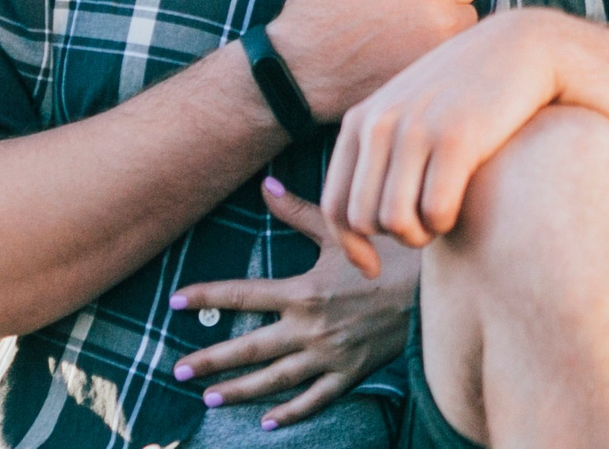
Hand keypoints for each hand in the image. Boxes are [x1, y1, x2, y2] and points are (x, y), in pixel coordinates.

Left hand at [168, 176, 416, 424]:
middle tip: (178, 370)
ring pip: (273, 380)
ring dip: (238, 391)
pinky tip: (267, 421)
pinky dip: (290, 413)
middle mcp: (309, 328)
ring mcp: (328, 355)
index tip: (174, 302)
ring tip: (209, 398)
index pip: (241, 295)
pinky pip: (314, 400)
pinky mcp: (350, 373)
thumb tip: (265, 186)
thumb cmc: (389, 253)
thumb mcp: (342, 231)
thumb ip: (299, 212)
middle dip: (210, 360)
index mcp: (302, 291)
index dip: (204, 298)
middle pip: (248, 348)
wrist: (434, 288)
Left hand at [322, 9, 573, 276]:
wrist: (522, 47)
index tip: (372, 268)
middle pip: (364, 220)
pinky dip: (447, 223)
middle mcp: (381, 123)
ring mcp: (417, 129)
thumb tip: (361, 223)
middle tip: (426, 228)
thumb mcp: (412, 111)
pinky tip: (463, 204)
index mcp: (363, 119)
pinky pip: (436, 212)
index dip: (350, 247)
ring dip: (423, 234)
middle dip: (395, 238)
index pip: (335, 204)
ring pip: (396, 222)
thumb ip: (382, 151)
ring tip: (443, 218)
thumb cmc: (467, 91)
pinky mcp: (457, 138)